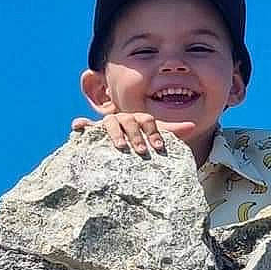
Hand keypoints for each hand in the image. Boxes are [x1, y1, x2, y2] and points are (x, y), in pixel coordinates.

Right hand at [70, 114, 195, 155]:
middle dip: (136, 135)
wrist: (121, 141)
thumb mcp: (156, 136)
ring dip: (115, 132)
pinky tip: (78, 127)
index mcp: (139, 119)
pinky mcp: (91, 130)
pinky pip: (84, 124)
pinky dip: (81, 124)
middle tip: (141, 151)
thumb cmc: (141, 139)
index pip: (148, 120)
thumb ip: (173, 131)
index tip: (158, 147)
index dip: (154, 132)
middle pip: (130, 121)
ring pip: (110, 121)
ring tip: (121, 146)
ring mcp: (107, 123)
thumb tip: (192, 125)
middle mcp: (123, 118)